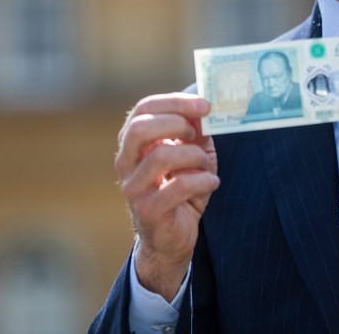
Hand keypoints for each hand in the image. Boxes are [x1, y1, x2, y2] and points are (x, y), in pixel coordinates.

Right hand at [114, 93, 219, 299]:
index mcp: (133, 144)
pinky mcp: (148, 211)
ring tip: (206, 166)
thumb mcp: (191, 154)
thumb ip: (195, 131)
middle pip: (140, 128)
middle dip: (177, 124)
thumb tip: (205, 108)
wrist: (172, 238)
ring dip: (194, 156)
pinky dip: (203, 181)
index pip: (142, 109)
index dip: (174, 102)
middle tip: (198, 135)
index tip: (204, 105)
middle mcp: (126, 164)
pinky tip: (212, 183)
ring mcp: (133, 188)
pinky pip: (178, 186)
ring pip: (161, 156)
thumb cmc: (181, 189)